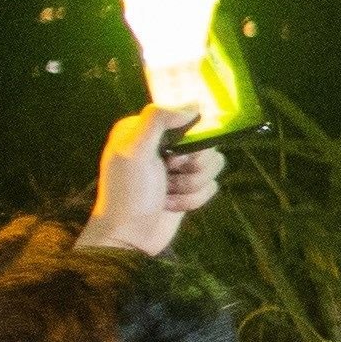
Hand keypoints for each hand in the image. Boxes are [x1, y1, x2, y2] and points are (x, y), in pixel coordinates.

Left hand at [82, 101, 223, 255]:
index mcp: (145, 130)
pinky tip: (170, 204)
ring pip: (212, 165)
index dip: (190, 137)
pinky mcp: (188, 189)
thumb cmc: (128, 192)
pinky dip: (193, 199)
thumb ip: (159, 120)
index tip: (175, 153)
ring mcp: (177, 168)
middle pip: (206, 143)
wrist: (129, 237)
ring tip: (168, 192)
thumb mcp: (134, 150)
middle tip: (171, 172)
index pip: (187, 117)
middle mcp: (162, 146)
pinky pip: (211, 186)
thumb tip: (195, 104)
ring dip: (191, 185)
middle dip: (192, 165)